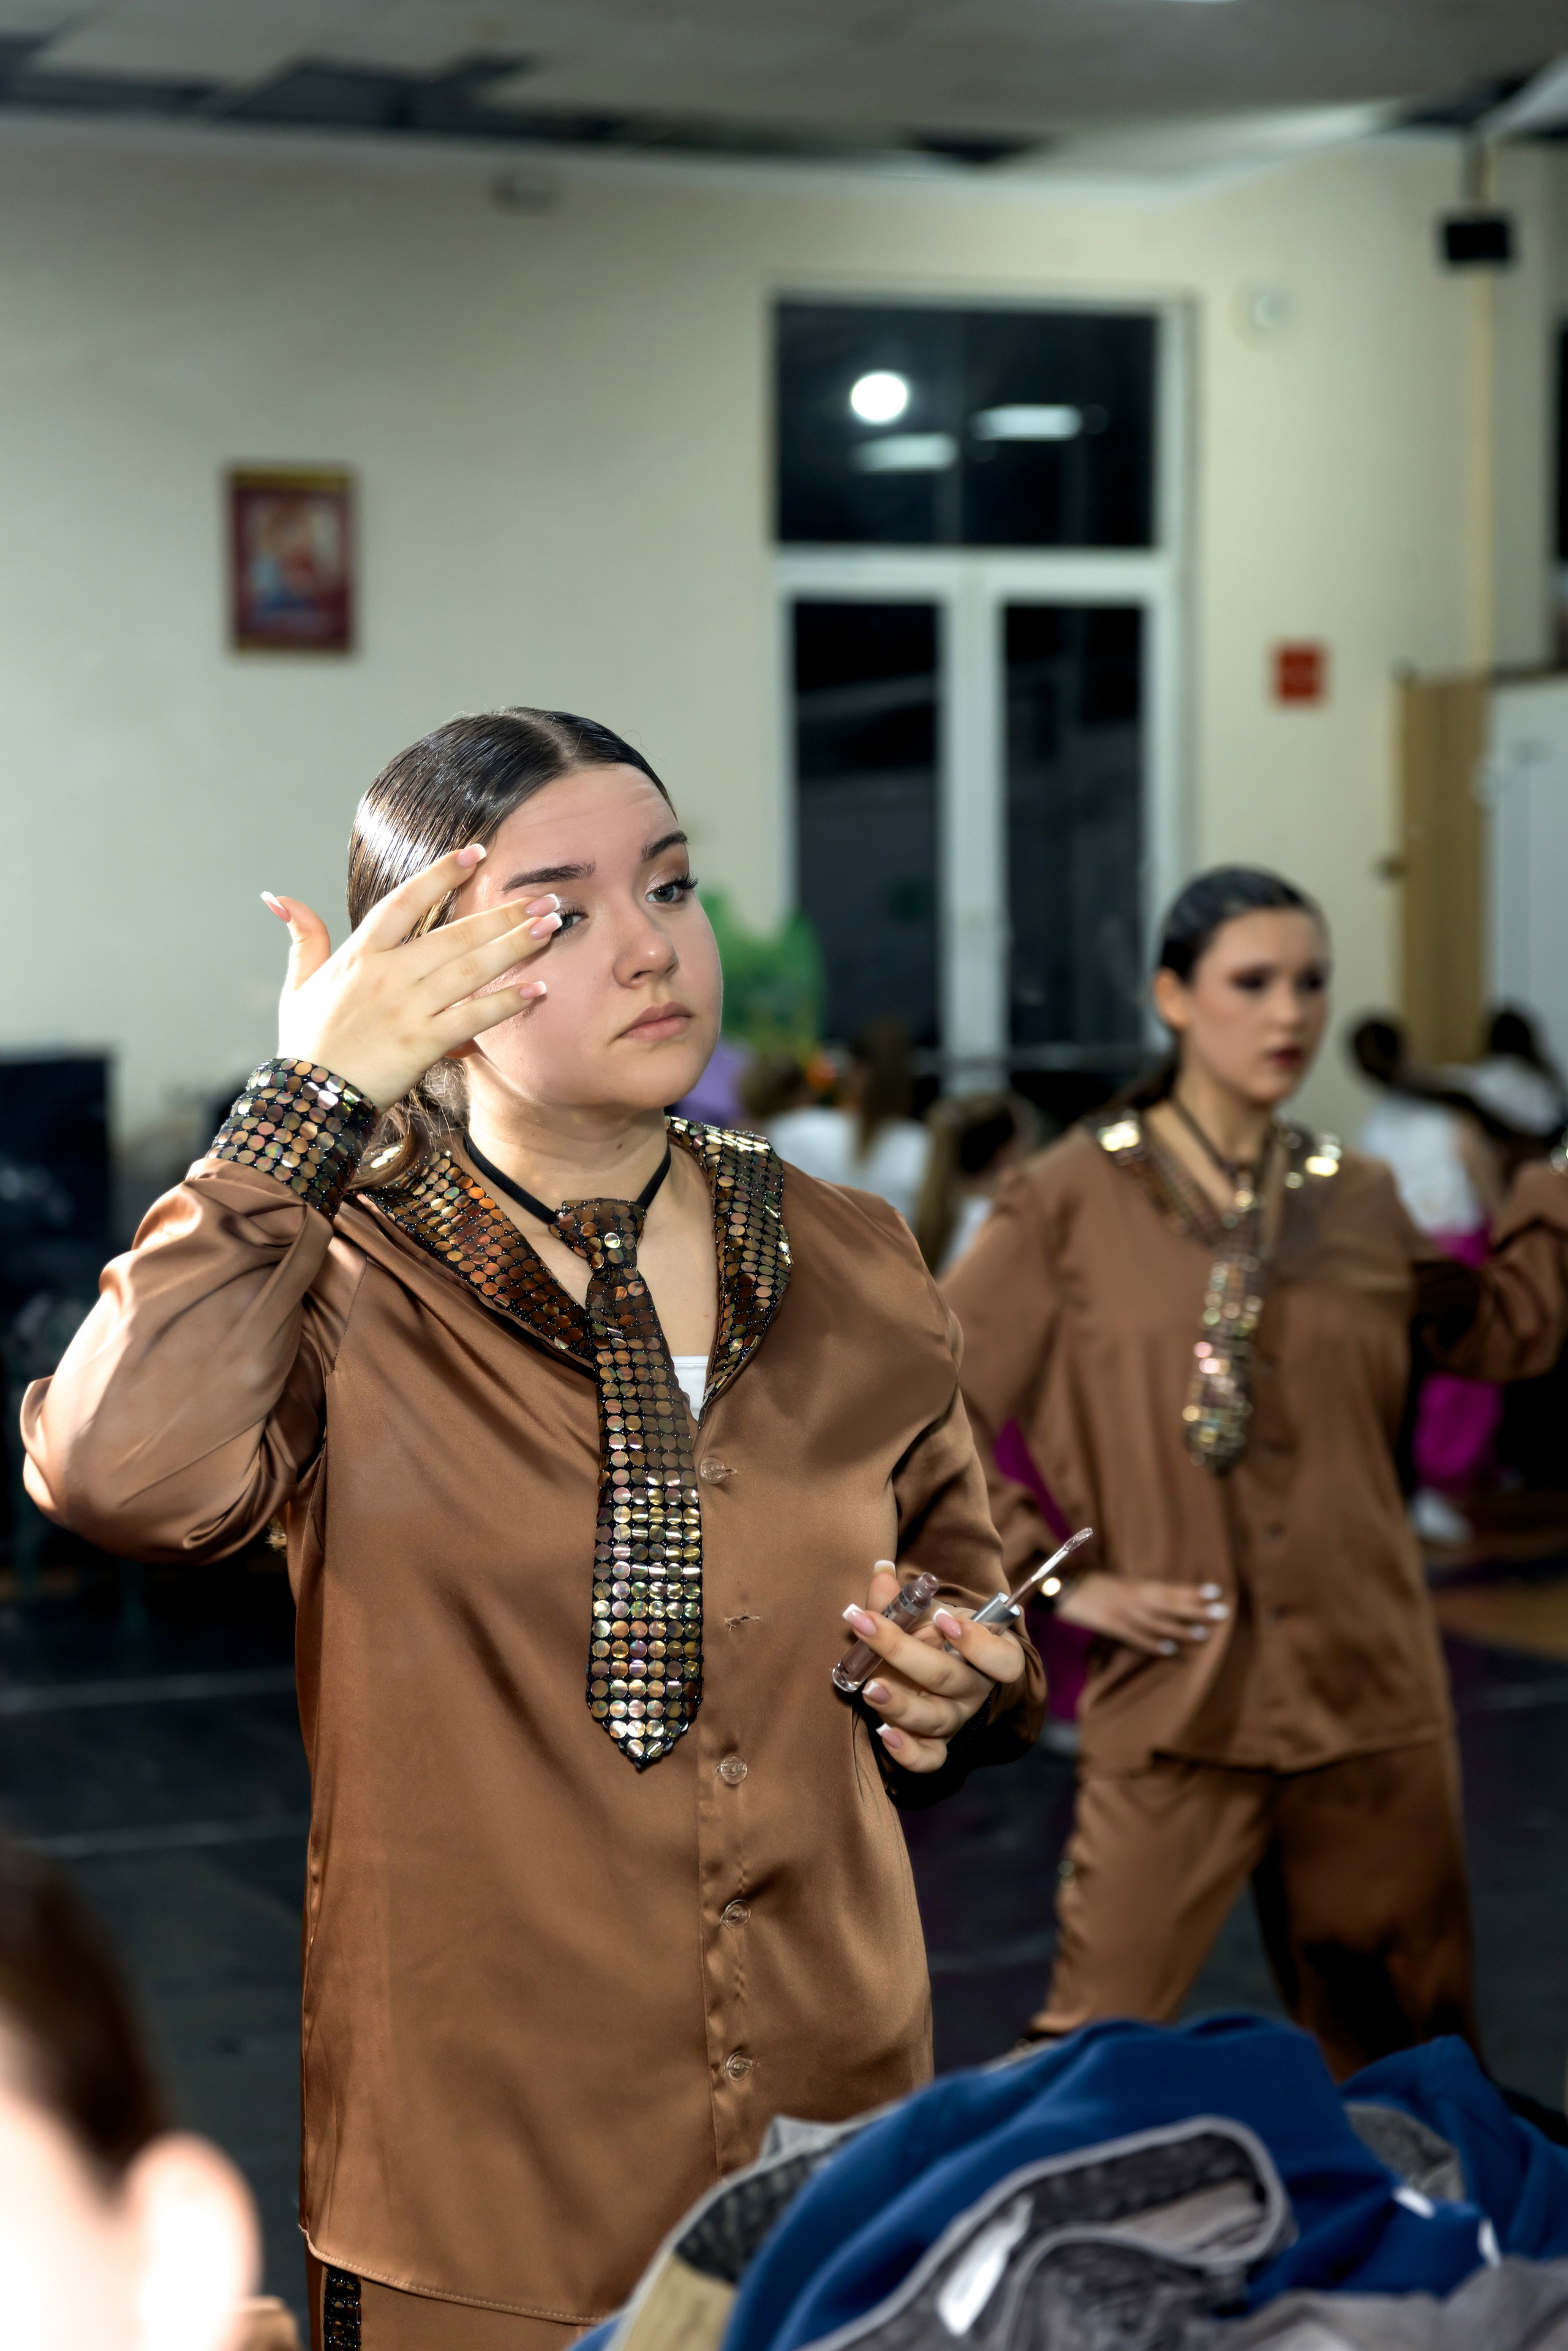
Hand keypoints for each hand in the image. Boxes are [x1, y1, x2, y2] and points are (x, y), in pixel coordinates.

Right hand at [261, 845, 560, 1109]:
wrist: (308, 1100)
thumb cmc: (307, 1044)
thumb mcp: (297, 985)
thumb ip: (302, 938)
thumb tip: (278, 897)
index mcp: (360, 955)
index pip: (405, 901)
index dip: (440, 875)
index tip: (475, 853)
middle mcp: (388, 974)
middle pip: (454, 934)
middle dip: (502, 913)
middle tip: (543, 897)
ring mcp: (407, 1008)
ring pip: (471, 968)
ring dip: (515, 946)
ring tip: (551, 926)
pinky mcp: (423, 1043)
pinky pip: (473, 1017)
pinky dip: (506, 1003)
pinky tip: (537, 988)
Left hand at [843, 1562, 1024, 1774]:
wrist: (938, 1669)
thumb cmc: (937, 1635)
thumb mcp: (928, 1613)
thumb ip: (904, 1599)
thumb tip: (880, 1574)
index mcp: (988, 1655)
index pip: (1002, 1658)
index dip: (978, 1642)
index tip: (943, 1619)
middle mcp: (975, 1691)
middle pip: (949, 1678)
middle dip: (904, 1652)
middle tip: (868, 1628)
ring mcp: (955, 1720)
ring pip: (935, 1719)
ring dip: (900, 1703)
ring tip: (869, 1688)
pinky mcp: (935, 1746)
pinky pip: (928, 1759)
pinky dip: (908, 1752)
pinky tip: (884, 1733)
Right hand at [1056, 1572, 1228, 1656]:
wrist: (1061, 1585)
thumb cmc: (1094, 1584)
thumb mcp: (1121, 1583)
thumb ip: (1143, 1592)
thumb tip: (1171, 1601)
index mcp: (1136, 1584)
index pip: (1170, 1587)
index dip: (1193, 1590)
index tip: (1217, 1591)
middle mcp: (1132, 1596)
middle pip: (1169, 1603)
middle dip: (1196, 1608)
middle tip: (1222, 1612)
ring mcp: (1121, 1611)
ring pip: (1155, 1621)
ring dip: (1180, 1628)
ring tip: (1203, 1634)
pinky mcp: (1109, 1625)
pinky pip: (1133, 1636)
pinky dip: (1151, 1643)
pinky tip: (1169, 1649)